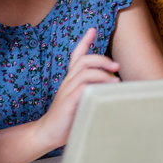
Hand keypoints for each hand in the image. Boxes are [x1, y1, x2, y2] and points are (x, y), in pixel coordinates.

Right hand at [37, 28, 119, 149]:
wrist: (46, 133)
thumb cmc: (66, 119)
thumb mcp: (80, 101)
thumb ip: (92, 93)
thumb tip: (113, 89)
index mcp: (70, 80)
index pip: (76, 55)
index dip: (84, 41)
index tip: (93, 29)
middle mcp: (68, 82)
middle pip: (84, 60)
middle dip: (101, 59)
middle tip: (116, 65)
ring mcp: (67, 91)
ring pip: (85, 71)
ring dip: (102, 73)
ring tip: (116, 81)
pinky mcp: (68, 102)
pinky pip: (83, 88)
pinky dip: (96, 87)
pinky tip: (105, 92)